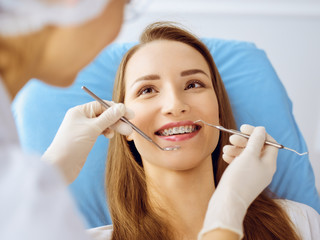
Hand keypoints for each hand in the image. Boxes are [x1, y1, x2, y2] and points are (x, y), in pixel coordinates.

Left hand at [42, 101, 133, 182]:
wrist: (60, 166)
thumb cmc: (73, 145)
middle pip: (104, 114)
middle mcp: (81, 117)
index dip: (117, 109)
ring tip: (126, 133)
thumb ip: (108, 117)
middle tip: (130, 127)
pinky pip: (100, 131)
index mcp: (80, 111)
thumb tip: (121, 107)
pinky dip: (107, 132)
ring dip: (115, 127)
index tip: (130, 114)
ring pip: (104, 123)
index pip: (102, 105)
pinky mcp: (86, 138)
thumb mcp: (93, 129)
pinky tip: (110, 136)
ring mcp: (84, 128)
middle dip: (118, 120)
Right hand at [199, 125, 277, 239]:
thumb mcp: (249, 155)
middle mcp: (263, 169)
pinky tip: (225, 156)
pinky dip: (233, 158)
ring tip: (225, 149)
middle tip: (232, 138)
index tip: (243, 128)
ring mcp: (253, 174)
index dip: (258, 133)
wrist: (228, 202)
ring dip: (236, 149)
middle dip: (244, 141)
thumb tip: (261, 129)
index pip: (269, 143)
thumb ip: (255, 140)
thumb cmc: (240, 178)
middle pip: (257, 148)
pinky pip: (240, 163)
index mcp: (269, 163)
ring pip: (246, 155)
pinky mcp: (243, 179)